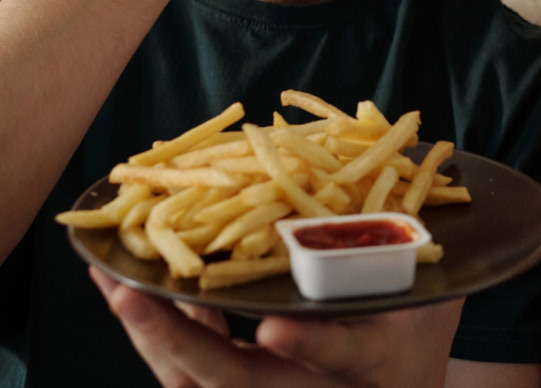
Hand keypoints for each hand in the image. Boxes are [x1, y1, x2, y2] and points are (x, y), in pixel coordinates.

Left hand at [92, 268, 458, 386]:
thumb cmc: (414, 342)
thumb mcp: (430, 303)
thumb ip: (411, 255)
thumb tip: (405, 173)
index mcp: (363, 366)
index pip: (337, 355)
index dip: (308, 341)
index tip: (275, 326)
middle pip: (231, 380)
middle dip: (175, 340)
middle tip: (130, 296)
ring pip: (194, 376)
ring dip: (149, 328)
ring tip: (110, 279)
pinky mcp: (238, 382)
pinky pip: (189, 363)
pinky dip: (160, 323)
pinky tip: (129, 286)